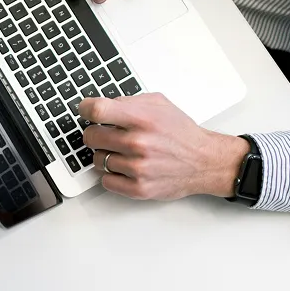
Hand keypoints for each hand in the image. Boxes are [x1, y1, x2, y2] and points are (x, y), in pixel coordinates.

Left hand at [79, 94, 250, 200]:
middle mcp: (139, 143)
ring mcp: (138, 168)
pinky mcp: (138, 188)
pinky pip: (106, 181)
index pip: (97, 111)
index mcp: (142, 119)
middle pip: (91, 137)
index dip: (85, 109)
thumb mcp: (159, 104)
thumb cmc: (181, 133)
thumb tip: (101, 105)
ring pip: (97, 160)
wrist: (204, 161)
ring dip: (105, 155)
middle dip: (95, 133)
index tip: (85, 110)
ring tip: (123, 152)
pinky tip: (124, 167)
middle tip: (106, 134)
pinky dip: (111, 175)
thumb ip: (129, 102)